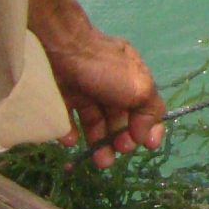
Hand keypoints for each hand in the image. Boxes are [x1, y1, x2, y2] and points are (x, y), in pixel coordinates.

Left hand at [42, 21, 166, 168]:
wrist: (59, 47)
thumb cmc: (105, 69)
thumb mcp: (139, 87)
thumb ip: (149, 112)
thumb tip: (146, 136)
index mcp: (133, 79)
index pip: (145, 107)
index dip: (148, 127)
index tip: (147, 146)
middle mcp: (111, 84)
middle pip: (119, 118)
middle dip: (122, 139)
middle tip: (119, 151)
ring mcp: (85, 90)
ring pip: (94, 122)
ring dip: (99, 143)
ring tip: (100, 162)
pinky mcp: (61, 95)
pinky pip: (67, 119)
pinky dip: (70, 133)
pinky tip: (72, 141)